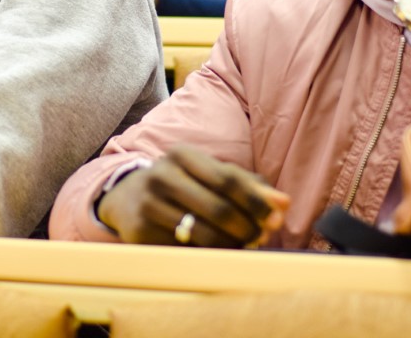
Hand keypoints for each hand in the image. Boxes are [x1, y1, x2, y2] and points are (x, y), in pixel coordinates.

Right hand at [96, 144, 290, 247]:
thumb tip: (284, 203)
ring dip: (231, 245)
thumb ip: (247, 185)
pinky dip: (207, 256)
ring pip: (202, 233)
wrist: (126, 197)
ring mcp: (148, 203)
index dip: (256, 201)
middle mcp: (162, 174)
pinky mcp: (139, 230)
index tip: (276, 218)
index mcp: (182, 155)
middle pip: (218, 208)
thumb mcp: (208, 174)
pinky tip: (218, 254)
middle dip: (248, 227)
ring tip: (245, 247)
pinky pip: (183, 249)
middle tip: (262, 238)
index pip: (228, 178)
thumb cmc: (181, 184)